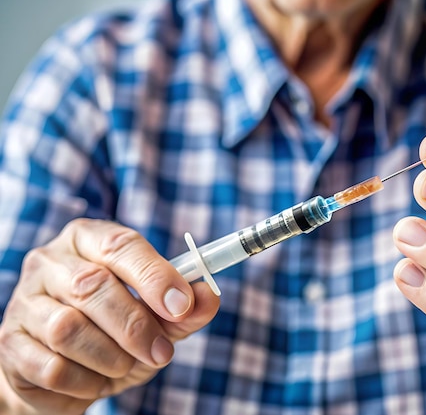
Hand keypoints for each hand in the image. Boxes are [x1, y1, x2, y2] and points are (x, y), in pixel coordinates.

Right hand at [0, 219, 219, 414]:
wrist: (62, 374)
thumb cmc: (115, 333)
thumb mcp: (158, 319)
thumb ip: (185, 308)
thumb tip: (210, 297)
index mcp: (89, 240)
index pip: (120, 244)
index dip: (154, 275)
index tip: (182, 304)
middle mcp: (50, 261)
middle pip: (92, 286)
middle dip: (135, 326)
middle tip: (161, 353)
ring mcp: (23, 301)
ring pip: (68, 329)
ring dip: (110, 356)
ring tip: (124, 365)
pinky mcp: (9, 343)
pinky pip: (51, 366)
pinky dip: (85, 381)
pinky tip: (94, 379)